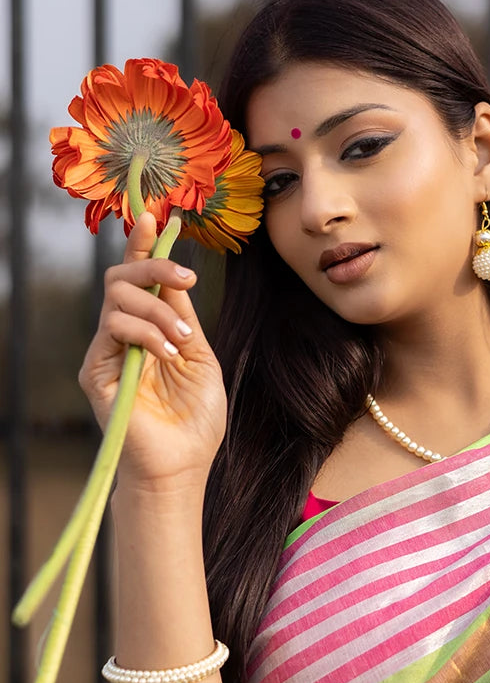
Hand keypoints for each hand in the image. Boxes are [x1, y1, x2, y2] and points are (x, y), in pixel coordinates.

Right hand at [78, 212, 226, 487]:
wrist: (182, 465)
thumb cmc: (195, 419)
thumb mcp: (200, 356)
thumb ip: (183, 315)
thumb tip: (174, 274)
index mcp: (150, 329)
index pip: (140, 279)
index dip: (144, 246)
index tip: (156, 216)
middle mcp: (124, 335)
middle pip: (122, 276)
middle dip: (154, 266)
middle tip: (187, 278)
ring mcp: (107, 351)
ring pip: (118, 296)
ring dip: (159, 310)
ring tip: (182, 340)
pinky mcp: (96, 370)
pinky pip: (114, 328)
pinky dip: (146, 332)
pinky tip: (167, 354)